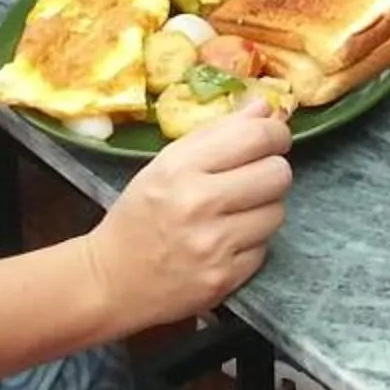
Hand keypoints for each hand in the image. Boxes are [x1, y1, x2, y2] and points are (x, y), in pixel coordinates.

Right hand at [82, 102, 293, 330]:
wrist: (112, 281)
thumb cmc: (140, 214)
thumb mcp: (166, 164)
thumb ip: (218, 132)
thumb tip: (265, 108)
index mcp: (181, 167)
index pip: (257, 137)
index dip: (275, 134)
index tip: (272, 139)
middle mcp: (198, 204)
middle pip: (278, 174)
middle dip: (271, 172)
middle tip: (253, 177)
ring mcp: (213, 245)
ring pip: (277, 212)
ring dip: (263, 209)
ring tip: (235, 212)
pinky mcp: (224, 278)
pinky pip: (265, 248)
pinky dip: (251, 243)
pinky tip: (226, 241)